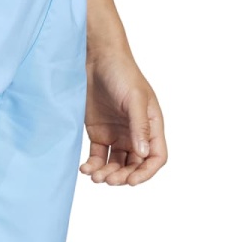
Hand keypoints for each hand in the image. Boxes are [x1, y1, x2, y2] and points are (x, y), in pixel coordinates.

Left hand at [81, 52, 166, 185]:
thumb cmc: (122, 73)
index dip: (146, 173)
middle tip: (108, 179)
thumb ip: (140, 126)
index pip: (156, 157)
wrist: (96, 59)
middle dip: (123, 176)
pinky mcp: (99, 134)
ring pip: (115, 165)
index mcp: (152, 125)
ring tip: (94, 176)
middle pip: (134, 166)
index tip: (132, 181)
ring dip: (107, 174)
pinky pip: (98, 157)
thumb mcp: (135, 99)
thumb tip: (143, 154)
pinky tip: (85, 168)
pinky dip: (93, 166)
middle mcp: (136, 134)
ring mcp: (117, 135)